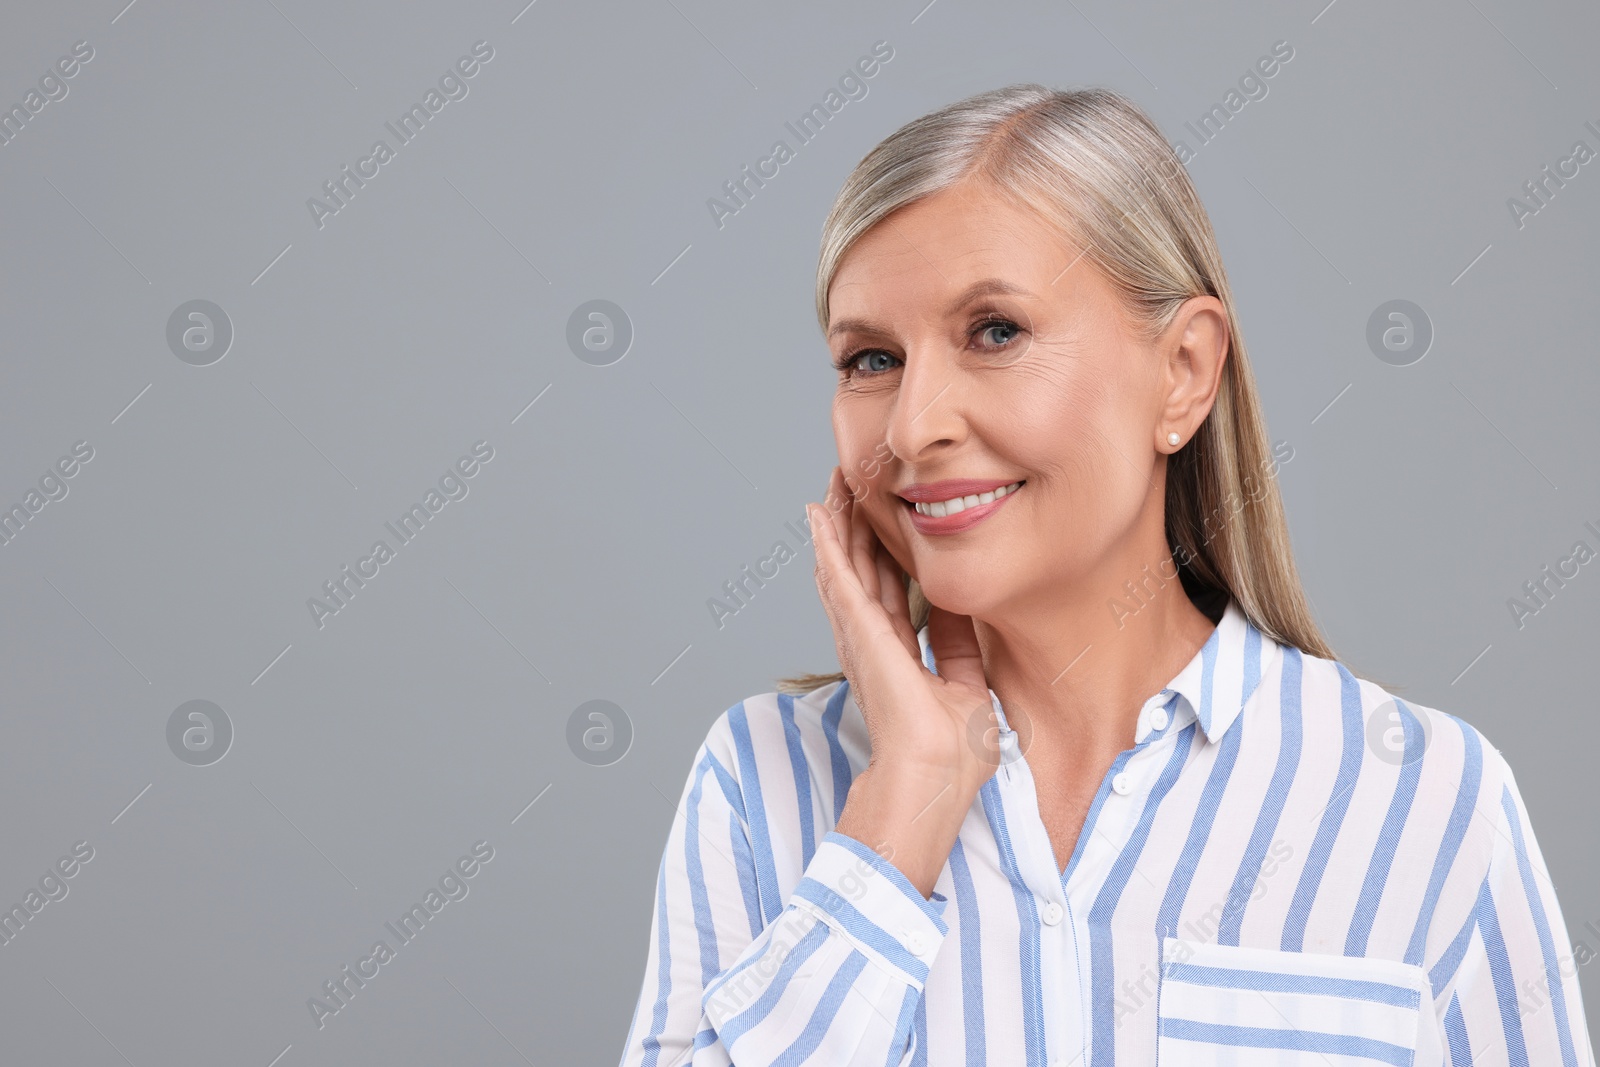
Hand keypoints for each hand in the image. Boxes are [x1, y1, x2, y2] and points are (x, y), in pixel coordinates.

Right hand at [806, 466, 1001, 795]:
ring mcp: (860, 638)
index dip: (882, 557)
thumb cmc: (949, 758)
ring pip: (844, 567)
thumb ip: (958, 649)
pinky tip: (820, 513)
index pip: (887, 595)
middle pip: (859, 573)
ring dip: (837, 525)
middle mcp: (871, 644)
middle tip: (850, 487)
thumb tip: (962, 610)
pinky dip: (827, 544)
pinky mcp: (858, 633)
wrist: (934, 780)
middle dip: (855, 529)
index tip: (882, 524)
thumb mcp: (966, 691)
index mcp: (896, 658)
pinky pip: (838, 578)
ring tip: (833, 487)